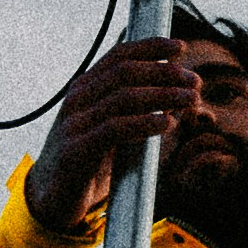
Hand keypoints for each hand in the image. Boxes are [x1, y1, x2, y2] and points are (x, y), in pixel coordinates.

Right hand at [25, 33, 207, 243]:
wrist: (53, 200)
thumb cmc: (88, 163)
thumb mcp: (114, 132)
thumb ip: (138, 113)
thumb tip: (176, 98)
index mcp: (85, 88)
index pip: (118, 56)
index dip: (150, 47)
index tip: (180, 47)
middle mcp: (77, 100)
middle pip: (125, 72)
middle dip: (164, 72)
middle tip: (194, 81)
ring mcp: (74, 124)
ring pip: (123, 97)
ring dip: (163, 95)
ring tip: (190, 100)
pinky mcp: (75, 151)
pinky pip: (114, 129)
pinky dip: (144, 123)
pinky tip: (166, 124)